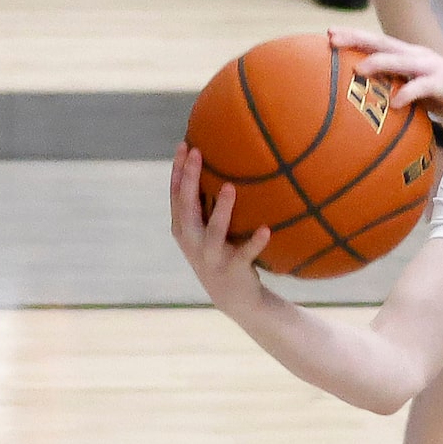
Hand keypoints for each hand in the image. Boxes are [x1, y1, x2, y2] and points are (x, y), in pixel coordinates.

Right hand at [169, 143, 272, 312]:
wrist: (233, 298)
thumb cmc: (221, 255)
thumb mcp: (207, 231)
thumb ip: (206, 206)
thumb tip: (220, 168)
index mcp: (183, 229)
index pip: (176, 195)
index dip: (178, 171)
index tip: (184, 144)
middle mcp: (192, 241)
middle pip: (187, 206)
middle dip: (190, 179)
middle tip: (198, 153)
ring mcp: (211, 257)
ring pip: (214, 230)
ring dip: (222, 208)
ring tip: (231, 186)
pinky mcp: (233, 270)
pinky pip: (245, 254)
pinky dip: (255, 242)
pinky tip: (266, 229)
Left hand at [329, 27, 442, 127]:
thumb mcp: (422, 92)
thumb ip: (401, 89)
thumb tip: (376, 101)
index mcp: (412, 56)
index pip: (378, 43)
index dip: (354, 37)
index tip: (328, 36)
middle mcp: (419, 56)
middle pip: (382, 44)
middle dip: (356, 40)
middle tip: (331, 39)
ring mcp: (432, 68)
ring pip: (400, 61)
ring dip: (378, 64)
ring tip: (358, 70)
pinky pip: (423, 87)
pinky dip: (409, 93)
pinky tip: (396, 103)